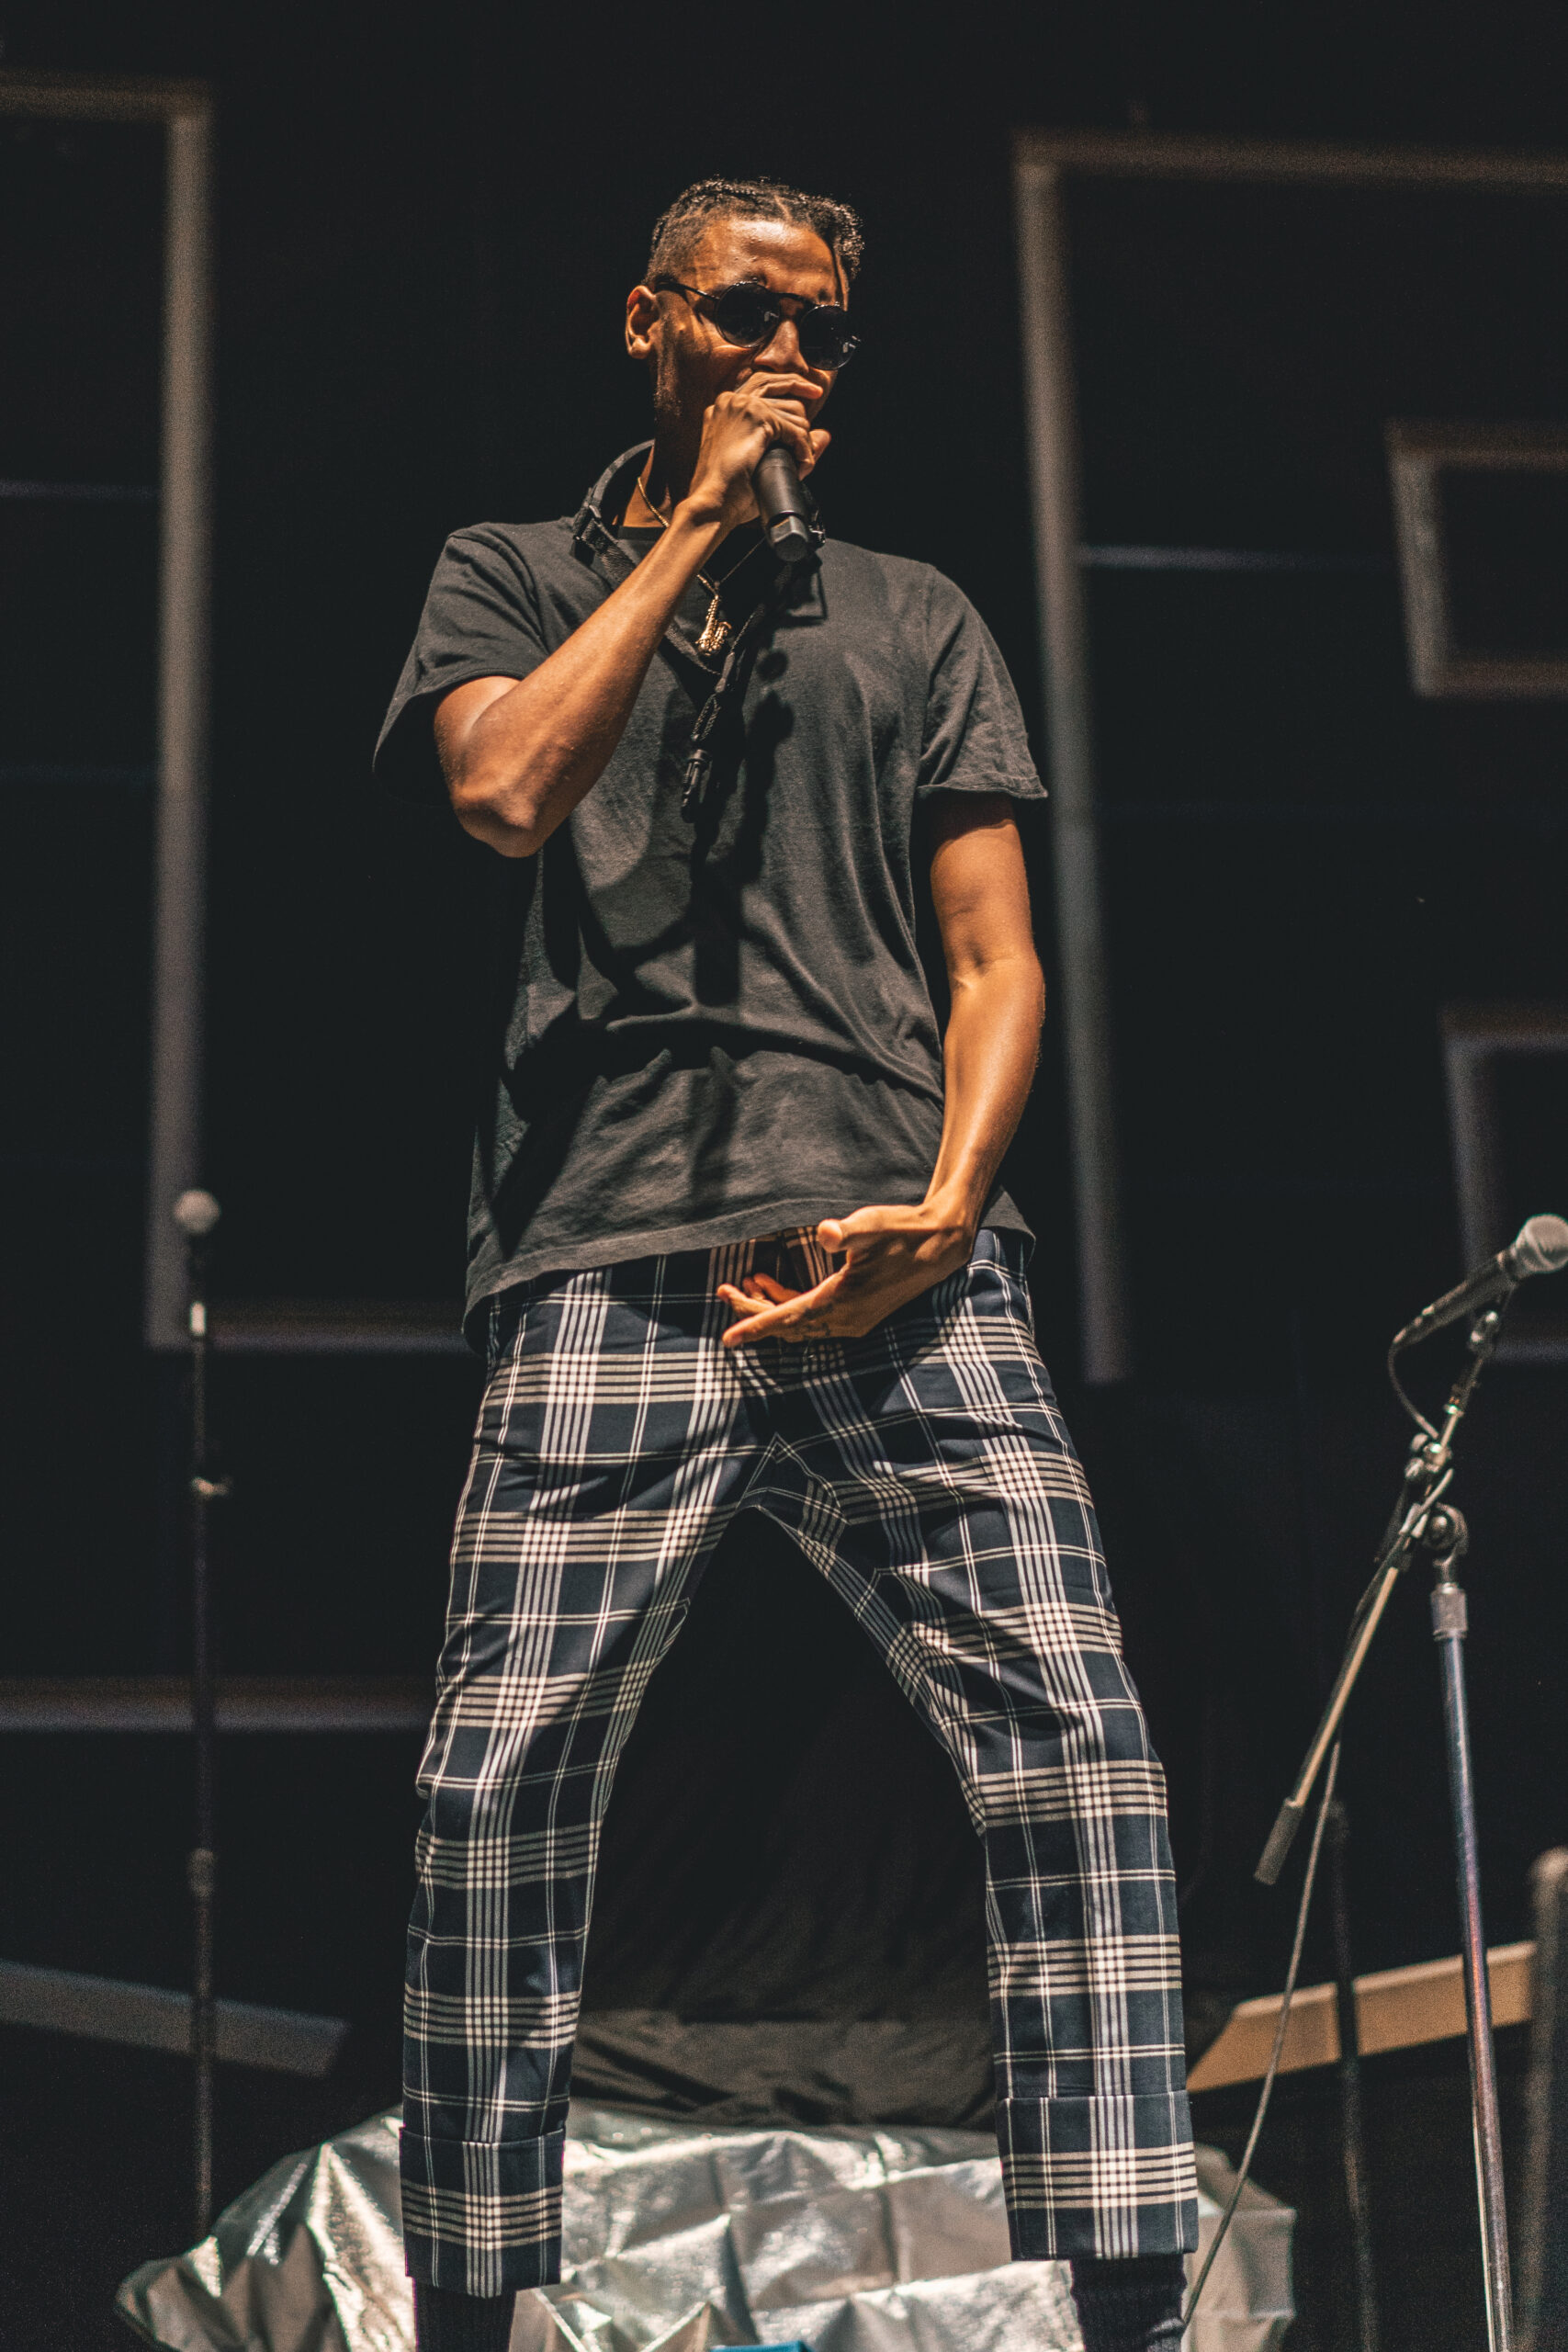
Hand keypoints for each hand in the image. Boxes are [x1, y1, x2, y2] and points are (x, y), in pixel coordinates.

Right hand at [681, 374, 829, 535]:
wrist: (712, 501)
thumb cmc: (728, 491)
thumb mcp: (758, 460)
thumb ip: (788, 443)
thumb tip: (824, 434)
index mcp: (724, 409)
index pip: (759, 384)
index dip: (784, 385)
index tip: (804, 393)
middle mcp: (731, 401)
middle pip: (774, 382)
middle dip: (799, 386)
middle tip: (817, 393)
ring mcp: (744, 406)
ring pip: (792, 410)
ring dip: (804, 439)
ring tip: (800, 463)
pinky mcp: (758, 417)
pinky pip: (796, 430)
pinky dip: (804, 450)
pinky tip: (801, 467)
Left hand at [717, 1199, 974, 1348]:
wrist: (940, 1244)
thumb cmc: (904, 1231)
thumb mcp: (872, 1225)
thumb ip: (846, 1232)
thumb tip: (824, 1232)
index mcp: (842, 1303)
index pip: (788, 1320)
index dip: (755, 1326)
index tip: (727, 1340)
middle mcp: (845, 1320)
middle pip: (787, 1325)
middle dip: (752, 1310)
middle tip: (723, 1290)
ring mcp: (851, 1320)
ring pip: (798, 1322)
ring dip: (769, 1306)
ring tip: (745, 1281)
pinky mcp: (856, 1312)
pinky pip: (813, 1316)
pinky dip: (790, 1303)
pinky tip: (772, 1281)